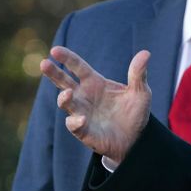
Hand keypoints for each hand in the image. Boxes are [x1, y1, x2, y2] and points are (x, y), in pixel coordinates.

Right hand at [41, 45, 151, 163]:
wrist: (136, 140)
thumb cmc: (134, 113)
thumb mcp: (141, 92)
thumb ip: (138, 73)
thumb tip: (146, 53)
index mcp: (94, 82)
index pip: (77, 66)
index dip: (67, 58)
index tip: (55, 50)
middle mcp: (83, 96)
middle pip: (63, 81)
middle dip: (53, 73)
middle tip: (44, 63)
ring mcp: (81, 113)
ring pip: (65, 103)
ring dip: (64, 98)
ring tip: (67, 93)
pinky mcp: (83, 131)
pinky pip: (74, 125)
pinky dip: (75, 122)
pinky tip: (82, 119)